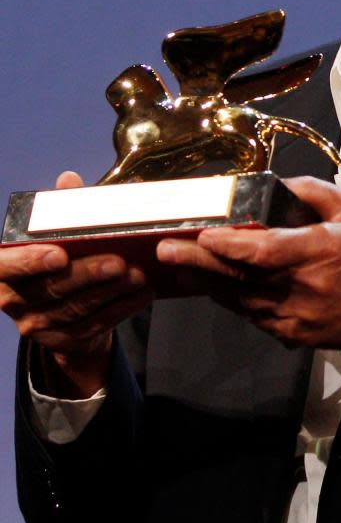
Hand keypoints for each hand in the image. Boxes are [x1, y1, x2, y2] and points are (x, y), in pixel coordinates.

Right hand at [0, 171, 153, 396]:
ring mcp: (39, 325)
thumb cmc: (59, 258)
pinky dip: (123, 309)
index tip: (60, 253)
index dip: (30, 262)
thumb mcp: (56, 233)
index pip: (6, 267)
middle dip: (88, 274)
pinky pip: (95, 326)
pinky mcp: (64, 342)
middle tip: (119, 261)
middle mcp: (16, 301)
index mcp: (6, 271)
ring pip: (77, 310)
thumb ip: (61, 209)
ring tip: (139, 274)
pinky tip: (144, 294)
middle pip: (52, 289)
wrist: (62, 311)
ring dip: (111, 292)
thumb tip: (69, 180)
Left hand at [156, 175, 340, 348]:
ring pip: (239, 298)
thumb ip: (317, 192)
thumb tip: (279, 184)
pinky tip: (211, 282)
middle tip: (166, 250)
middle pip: (241, 275)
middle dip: (199, 262)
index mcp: (319, 252)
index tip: (203, 234)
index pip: (266, 251)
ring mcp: (293, 315)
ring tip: (178, 262)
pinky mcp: (289, 333)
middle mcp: (302, 286)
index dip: (231, 244)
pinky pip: (250, 314)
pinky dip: (228, 297)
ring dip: (207, 280)